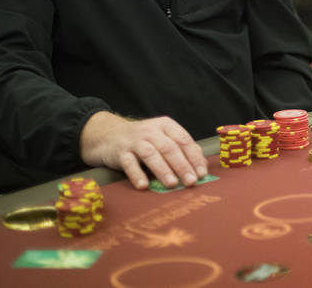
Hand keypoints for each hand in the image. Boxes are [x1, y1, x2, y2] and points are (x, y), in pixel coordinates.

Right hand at [80, 111, 207, 190]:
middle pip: (169, 148)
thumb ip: (182, 149)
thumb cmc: (144, 140)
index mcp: (166, 125)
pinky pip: (129, 163)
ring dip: (163, 170)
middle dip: (182, 165)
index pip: (184, 140)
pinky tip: (144, 185)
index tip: (202, 173)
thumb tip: (202, 166)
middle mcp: (151, 130)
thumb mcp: (163, 138)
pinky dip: (137, 174)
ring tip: (172, 184)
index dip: (194, 157)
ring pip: (151, 154)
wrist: (109, 135)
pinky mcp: (120, 152)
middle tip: (191, 181)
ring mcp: (135, 140)